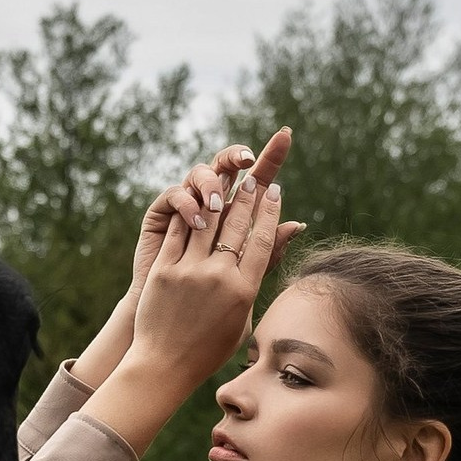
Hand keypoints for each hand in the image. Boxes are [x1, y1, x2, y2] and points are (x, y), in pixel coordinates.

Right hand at [127, 129, 302, 303]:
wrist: (172, 325)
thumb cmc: (211, 305)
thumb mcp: (244, 275)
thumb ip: (268, 252)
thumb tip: (299, 225)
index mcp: (237, 212)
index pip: (258, 177)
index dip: (271, 156)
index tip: (286, 136)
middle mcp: (212, 202)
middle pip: (227, 166)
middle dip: (237, 156)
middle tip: (248, 157)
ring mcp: (186, 205)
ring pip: (200, 174)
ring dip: (211, 184)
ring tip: (219, 204)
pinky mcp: (162, 215)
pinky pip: (174, 194)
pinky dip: (186, 203)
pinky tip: (197, 220)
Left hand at [129, 173, 284, 391]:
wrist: (164, 366)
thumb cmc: (208, 348)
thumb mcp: (242, 320)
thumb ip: (257, 282)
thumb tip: (280, 255)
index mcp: (243, 291)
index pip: (263, 240)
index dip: (271, 212)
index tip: (276, 192)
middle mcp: (219, 277)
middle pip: (238, 225)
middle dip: (247, 196)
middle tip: (253, 178)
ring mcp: (189, 272)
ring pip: (208, 223)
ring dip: (219, 197)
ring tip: (227, 180)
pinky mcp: (163, 271)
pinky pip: (177, 233)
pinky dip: (187, 214)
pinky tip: (194, 199)